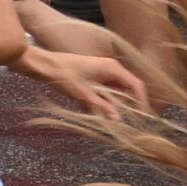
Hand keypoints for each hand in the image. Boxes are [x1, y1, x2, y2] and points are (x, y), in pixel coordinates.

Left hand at [21, 45, 150, 121]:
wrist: (45, 65)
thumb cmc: (65, 77)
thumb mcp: (84, 95)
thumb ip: (103, 106)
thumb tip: (118, 119)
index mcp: (113, 68)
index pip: (136, 85)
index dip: (141, 100)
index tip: (141, 116)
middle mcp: (111, 68)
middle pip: (127, 89)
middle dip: (125, 105)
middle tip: (121, 120)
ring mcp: (103, 71)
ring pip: (114, 91)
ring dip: (110, 104)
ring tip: (102, 115)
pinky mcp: (94, 75)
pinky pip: (104, 90)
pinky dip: (100, 100)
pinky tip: (89, 107)